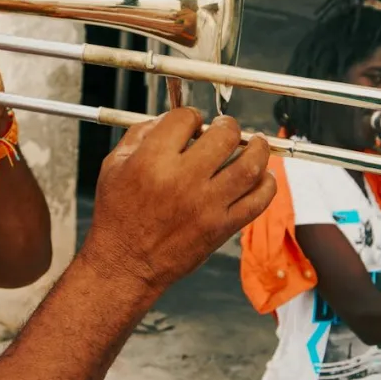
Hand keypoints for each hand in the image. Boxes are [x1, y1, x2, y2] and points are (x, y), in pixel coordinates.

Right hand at [82, 109, 275, 291]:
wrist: (125, 263)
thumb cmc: (118, 217)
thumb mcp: (113, 166)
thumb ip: (140, 135)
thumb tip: (168, 119)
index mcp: (152, 161)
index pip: (186, 118)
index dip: (192, 116)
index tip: (193, 123)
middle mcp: (183, 180)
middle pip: (224, 135)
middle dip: (228, 125)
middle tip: (226, 128)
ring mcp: (207, 204)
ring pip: (250, 165)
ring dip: (258, 148)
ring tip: (256, 143)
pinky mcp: (222, 227)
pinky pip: (258, 201)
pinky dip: (267, 184)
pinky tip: (262, 176)